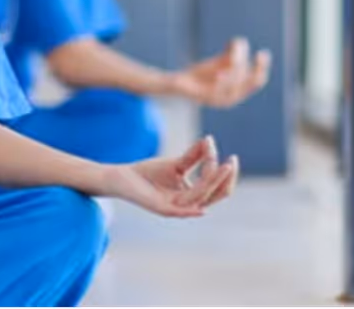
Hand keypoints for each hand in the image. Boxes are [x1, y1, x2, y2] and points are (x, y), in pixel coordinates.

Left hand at [100, 136, 238, 217]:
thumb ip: (194, 155)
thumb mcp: (176, 163)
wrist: (123, 177)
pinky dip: (191, 210)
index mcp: (193, 195)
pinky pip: (180, 212)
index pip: (217, 187)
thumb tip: (210, 140)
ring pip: (201, 197)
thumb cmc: (149, 172)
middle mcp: (188, 203)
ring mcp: (176, 207)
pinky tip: (201, 207)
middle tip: (231, 162)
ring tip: (220, 165)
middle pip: (216, 195)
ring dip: (213, 182)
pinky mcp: (162, 209)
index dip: (224, 172)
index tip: (224, 152)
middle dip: (225, 178)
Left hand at [164, 37, 270, 107]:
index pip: (256, 82)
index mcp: (236, 92)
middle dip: (255, 69)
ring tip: (233, 56)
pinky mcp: (200, 96)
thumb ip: (230, 54)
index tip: (263, 53)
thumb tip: (240, 42)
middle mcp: (229, 99)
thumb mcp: (219, 63)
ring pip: (231, 87)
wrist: (177, 83)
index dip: (261, 68)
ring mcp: (215, 99)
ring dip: (234, 71)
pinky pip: (212, 93)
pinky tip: (220, 74)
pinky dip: (218, 84)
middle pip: (247, 85)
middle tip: (257, 54)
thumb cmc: (201, 74)